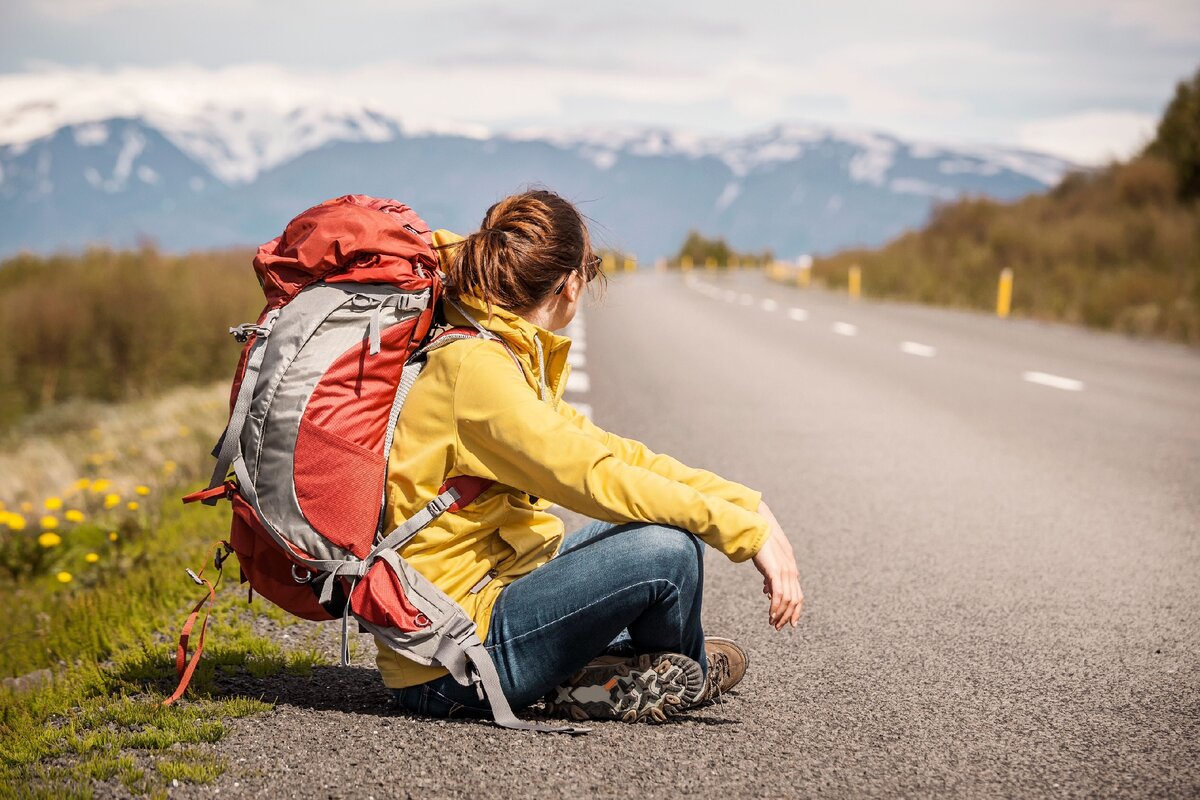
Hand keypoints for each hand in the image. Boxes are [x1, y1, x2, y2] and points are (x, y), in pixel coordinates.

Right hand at [751, 501, 803, 629]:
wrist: (758, 530)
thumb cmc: (762, 546)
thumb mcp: (769, 564)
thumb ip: (771, 578)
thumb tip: (768, 591)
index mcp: (792, 570)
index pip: (798, 595)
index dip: (795, 611)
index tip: (790, 623)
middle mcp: (792, 572)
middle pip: (795, 601)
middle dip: (788, 616)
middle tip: (779, 627)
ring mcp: (785, 572)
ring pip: (788, 600)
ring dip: (780, 614)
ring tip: (772, 623)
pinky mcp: (776, 571)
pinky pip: (779, 595)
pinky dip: (776, 607)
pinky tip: (770, 614)